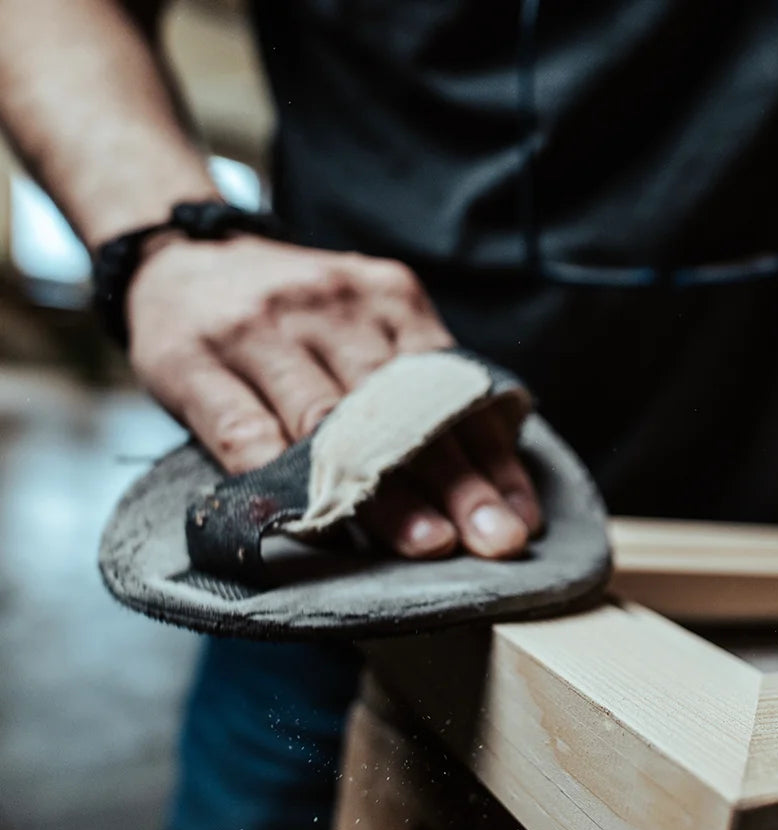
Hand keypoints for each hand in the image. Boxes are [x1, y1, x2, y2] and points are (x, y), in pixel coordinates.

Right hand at [126, 235, 539, 558]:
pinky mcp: (194, 361)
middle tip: (494, 540)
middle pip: (403, 406)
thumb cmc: (291, 315)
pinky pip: (244, 433)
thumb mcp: (365, 325)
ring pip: (332, 423)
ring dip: (386, 493)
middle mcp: (331, 306)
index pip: (454, 386)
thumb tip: (490, 480)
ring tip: (428, 543)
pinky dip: (285, 484)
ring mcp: (261, 331)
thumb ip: (418, 385)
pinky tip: (321, 525)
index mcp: (388, 299)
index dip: (494, 458)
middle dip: (458, 482)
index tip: (521, 518)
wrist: (175, 257)